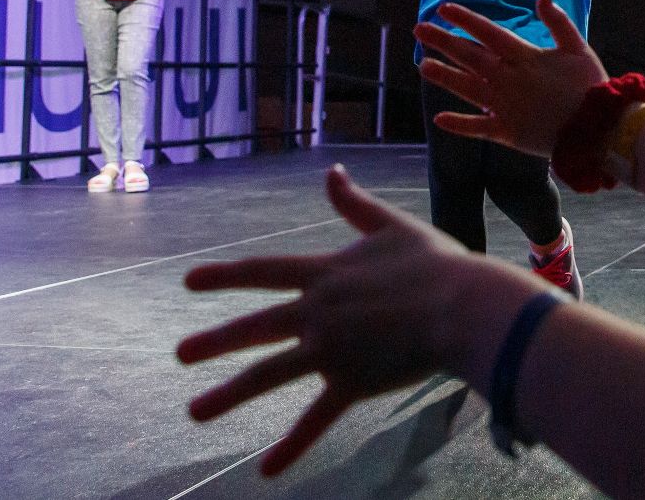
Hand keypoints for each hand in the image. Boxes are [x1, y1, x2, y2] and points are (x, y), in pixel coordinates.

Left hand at [179, 166, 508, 475]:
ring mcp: (330, 350)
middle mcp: (317, 312)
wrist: (463, 307)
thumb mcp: (392, 225)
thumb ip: (355, 204)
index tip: (189, 282)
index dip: (224, 276)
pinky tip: (266, 471)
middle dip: (214, 341)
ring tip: (194, 412)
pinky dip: (291, 447)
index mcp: (325, 273)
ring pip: (268, 375)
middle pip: (254, 327)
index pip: (263, 271)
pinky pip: (315, 420)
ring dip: (228, 395)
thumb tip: (331, 173)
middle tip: (181, 353)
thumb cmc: (437, 264)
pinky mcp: (351, 383)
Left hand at [415, 0, 607, 156]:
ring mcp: (505, 106)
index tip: (444, 9)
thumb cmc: (591, 86)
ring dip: (444, 76)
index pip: (488, 33)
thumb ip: (558, 21)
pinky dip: (459, 124)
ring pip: (468, 88)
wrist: (599, 129)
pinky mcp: (507, 132)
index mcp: (525, 57)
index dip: (465, 20)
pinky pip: (479, 127)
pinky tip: (439, 118)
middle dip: (443, 42)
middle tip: (419, 29)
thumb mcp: (578, 48)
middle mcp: (509, 79)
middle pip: (470, 57)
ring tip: (422, 66)